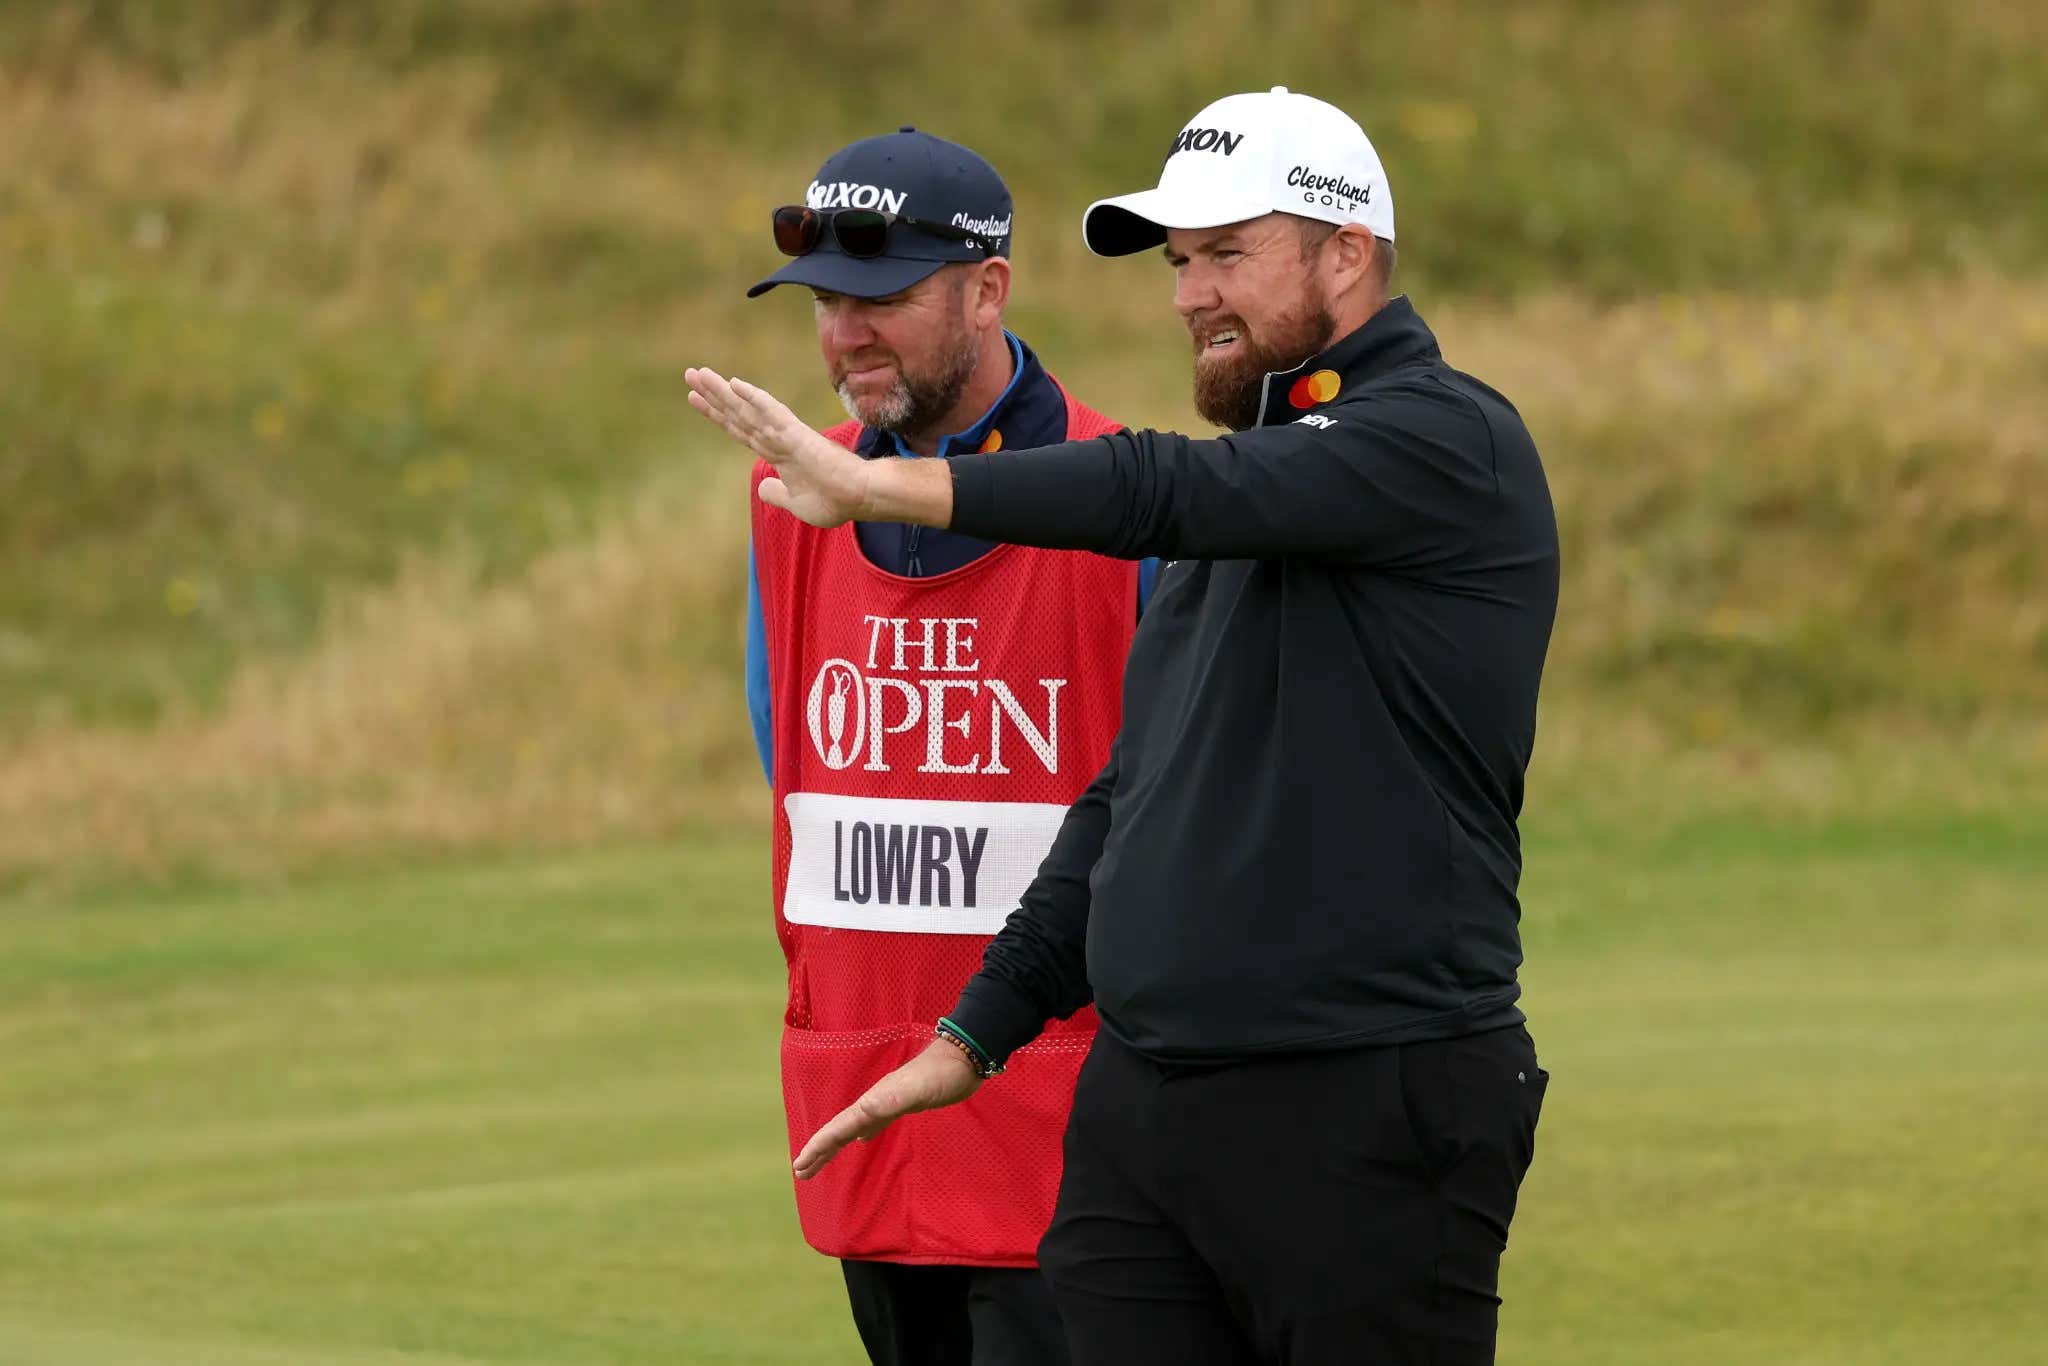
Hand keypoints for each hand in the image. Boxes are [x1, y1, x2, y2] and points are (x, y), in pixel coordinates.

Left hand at [684, 367, 872, 526]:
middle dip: (712, 395)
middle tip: (690, 374)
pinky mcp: (797, 435)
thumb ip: (778, 493)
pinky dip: (754, 398)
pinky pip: (772, 412)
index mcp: (776, 453)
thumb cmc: (834, 502)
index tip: (696, 399)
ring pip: (748, 408)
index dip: (717, 414)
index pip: (740, 428)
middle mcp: (777, 439)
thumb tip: (763, 488)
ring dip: (722, 391)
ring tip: (699, 373)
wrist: (860, 497)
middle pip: (737, 413)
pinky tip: (736, 384)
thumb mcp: (796, 503)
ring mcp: (786, 434)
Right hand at [792, 1039, 983, 1179]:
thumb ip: (889, 1103)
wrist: (963, 1055)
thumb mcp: (914, 1091)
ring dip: (835, 1144)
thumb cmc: (941, 1075)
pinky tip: (862, 1138)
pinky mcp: (903, 1104)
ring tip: (821, 1159)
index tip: (798, 1168)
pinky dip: (861, 1133)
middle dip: (819, 1151)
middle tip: (801, 1174)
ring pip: (853, 1127)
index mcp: (873, 1101)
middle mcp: (875, 1101)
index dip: (817, 1148)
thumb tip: (860, 1122)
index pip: (837, 1129)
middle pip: (839, 1130)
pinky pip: (872, 1123)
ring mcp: (888, 1102)